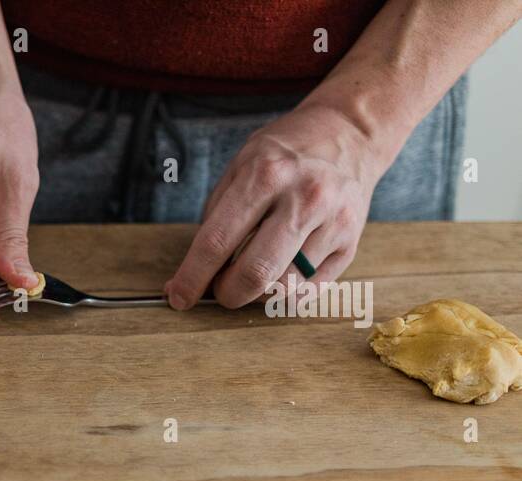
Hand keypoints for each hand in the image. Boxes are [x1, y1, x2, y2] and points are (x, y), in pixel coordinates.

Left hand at [166, 103, 382, 309]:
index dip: (192, 277)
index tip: (178, 297)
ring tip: (251, 275)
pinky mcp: (351, 242)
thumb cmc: (285, 154)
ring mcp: (334, 221)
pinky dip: (283, 296)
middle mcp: (305, 198)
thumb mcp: (240, 166)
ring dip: (256, 295)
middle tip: (220, 288)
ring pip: (283, 289)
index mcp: (267, 175)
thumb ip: (215, 218)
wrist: (350, 134)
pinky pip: (308, 292)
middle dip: (226, 294)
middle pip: (254, 274)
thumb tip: (189, 276)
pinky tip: (277, 276)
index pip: (217, 241)